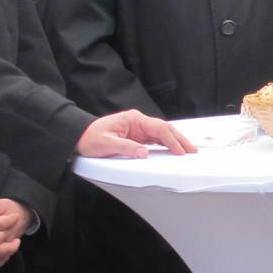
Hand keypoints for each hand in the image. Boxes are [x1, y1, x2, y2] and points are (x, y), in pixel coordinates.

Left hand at [77, 110, 193, 156]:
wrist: (80, 137)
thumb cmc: (91, 138)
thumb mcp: (106, 144)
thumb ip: (126, 148)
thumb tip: (144, 153)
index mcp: (134, 119)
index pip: (159, 128)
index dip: (171, 140)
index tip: (180, 151)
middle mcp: (139, 122)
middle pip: (165, 129)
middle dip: (179, 139)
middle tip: (192, 150)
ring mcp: (139, 129)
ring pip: (163, 134)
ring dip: (175, 142)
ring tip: (188, 150)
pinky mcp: (137, 137)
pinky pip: (156, 140)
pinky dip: (166, 144)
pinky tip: (174, 150)